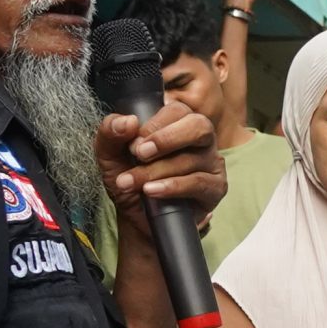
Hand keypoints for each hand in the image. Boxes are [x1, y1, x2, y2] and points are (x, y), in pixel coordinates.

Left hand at [93, 101, 224, 229]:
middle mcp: (200, 140)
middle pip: (199, 126)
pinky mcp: (216, 187)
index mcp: (177, 123)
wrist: (136, 217)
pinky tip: (152, 191)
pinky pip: (199, 183)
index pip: (177, 110)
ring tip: (131, 183)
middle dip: (166, 139)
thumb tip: (127, 121)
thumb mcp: (110, 154)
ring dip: (156, 171)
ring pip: (192, 159)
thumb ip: (110, 132)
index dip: (155, 125)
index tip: (133, 144)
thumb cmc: (130, 179)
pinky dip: (173, 187)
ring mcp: (211, 163)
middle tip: (140, 154)